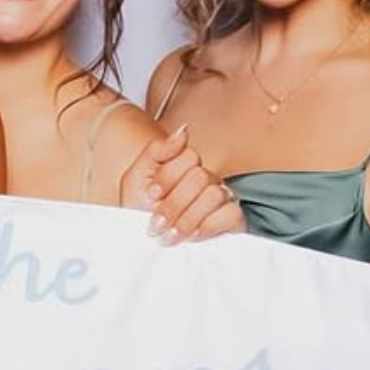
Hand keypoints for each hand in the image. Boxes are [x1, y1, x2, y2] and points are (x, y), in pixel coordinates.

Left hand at [122, 124, 245, 243]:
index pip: (189, 157)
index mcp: (184, 164)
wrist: (142, 240)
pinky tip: (192, 236)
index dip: (167, 177)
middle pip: (200, 177)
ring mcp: (222, 196)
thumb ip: (158, 150)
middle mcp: (206, 178)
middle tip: (157, 223)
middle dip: (174, 204)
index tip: (150, 195)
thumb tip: (184, 130)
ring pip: (214, 195)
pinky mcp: (232, 217)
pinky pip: (231, 214)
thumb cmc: (140, 209)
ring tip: (168, 235)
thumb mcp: (136, 177)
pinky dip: (208, 226)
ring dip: (187, 219)